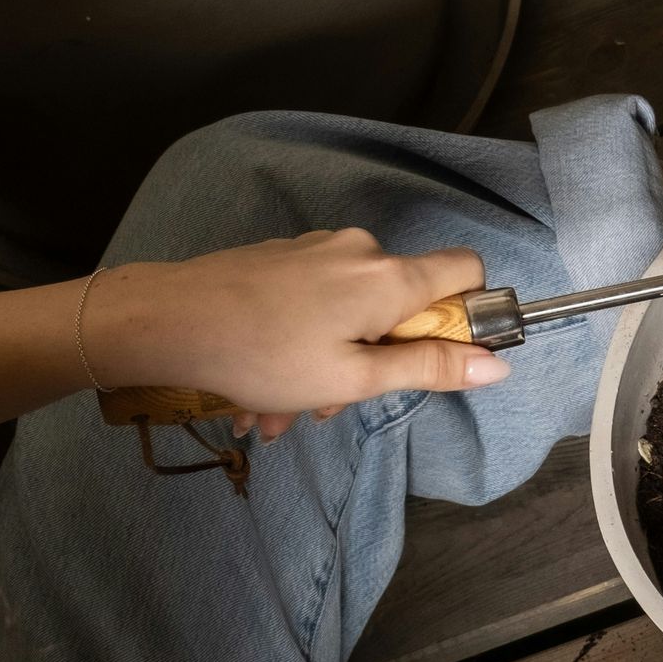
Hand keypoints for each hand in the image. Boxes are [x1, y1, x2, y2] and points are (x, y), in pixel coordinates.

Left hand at [83, 229, 508, 437]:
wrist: (165, 320)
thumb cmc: (265, 356)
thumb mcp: (353, 378)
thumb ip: (428, 368)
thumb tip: (497, 365)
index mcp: (388, 277)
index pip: (466, 270)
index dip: (467, 314)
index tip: (436, 355)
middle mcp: (360, 251)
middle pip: (403, 303)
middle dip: (379, 359)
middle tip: (333, 405)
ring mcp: (317, 250)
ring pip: (352, 311)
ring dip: (332, 364)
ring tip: (283, 411)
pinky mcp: (282, 258)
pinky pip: (315, 303)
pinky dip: (303, 344)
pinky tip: (262, 387)